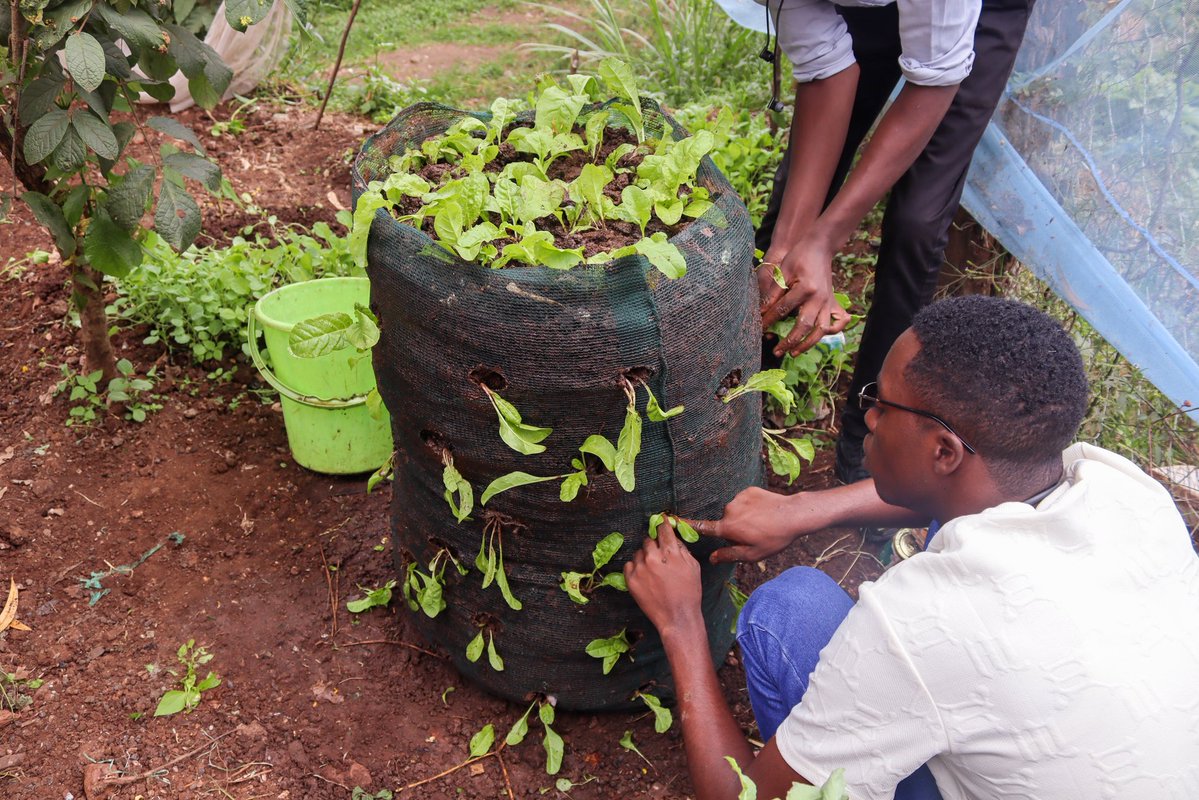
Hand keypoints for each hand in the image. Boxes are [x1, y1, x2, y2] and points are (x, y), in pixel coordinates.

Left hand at [624, 520, 703, 639]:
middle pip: (648, 540)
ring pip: (638, 553)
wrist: (677, 617)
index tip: (660, 522)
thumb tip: (673, 537)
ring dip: (644, 557)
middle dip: (653, 546)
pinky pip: (629, 565)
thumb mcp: (693, 567)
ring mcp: (641, 568)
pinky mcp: (631, 580)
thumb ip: (682, 549)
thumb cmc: (689, 593)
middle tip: (658, 556)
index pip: (663, 530)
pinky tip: (644, 576)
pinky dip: (635, 568)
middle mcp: (654, 558)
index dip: (662, 524)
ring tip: (652, 571)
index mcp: (671, 553)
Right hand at [689, 486, 811, 563]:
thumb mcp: (752, 554)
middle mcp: (729, 510)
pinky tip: (764, 512)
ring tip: (762, 524)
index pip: (702, 527)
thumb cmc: (773, 538)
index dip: (686, 524)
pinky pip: (745, 501)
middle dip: (734, 529)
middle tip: (753, 536)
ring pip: (736, 512)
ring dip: (744, 518)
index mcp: (728, 527)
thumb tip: (712, 559)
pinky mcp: (748, 491)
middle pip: (725, 523)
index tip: (670, 519)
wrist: (793, 515)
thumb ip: (729, 555)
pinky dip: (751, 507)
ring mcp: (738, 499)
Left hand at [760, 236, 847, 356]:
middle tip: (776, 351)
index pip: (783, 310)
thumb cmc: (798, 257)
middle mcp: (819, 298)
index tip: (758, 329)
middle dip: (789, 342)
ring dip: (807, 344)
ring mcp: (828, 301)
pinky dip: (830, 333)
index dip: (769, 320)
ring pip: (821, 330)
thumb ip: (773, 293)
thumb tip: (761, 313)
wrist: (819, 247)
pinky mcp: (832, 303)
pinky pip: (836, 323)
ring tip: (793, 353)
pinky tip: (817, 339)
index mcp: (805, 288)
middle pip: (804, 326)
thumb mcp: (783, 271)